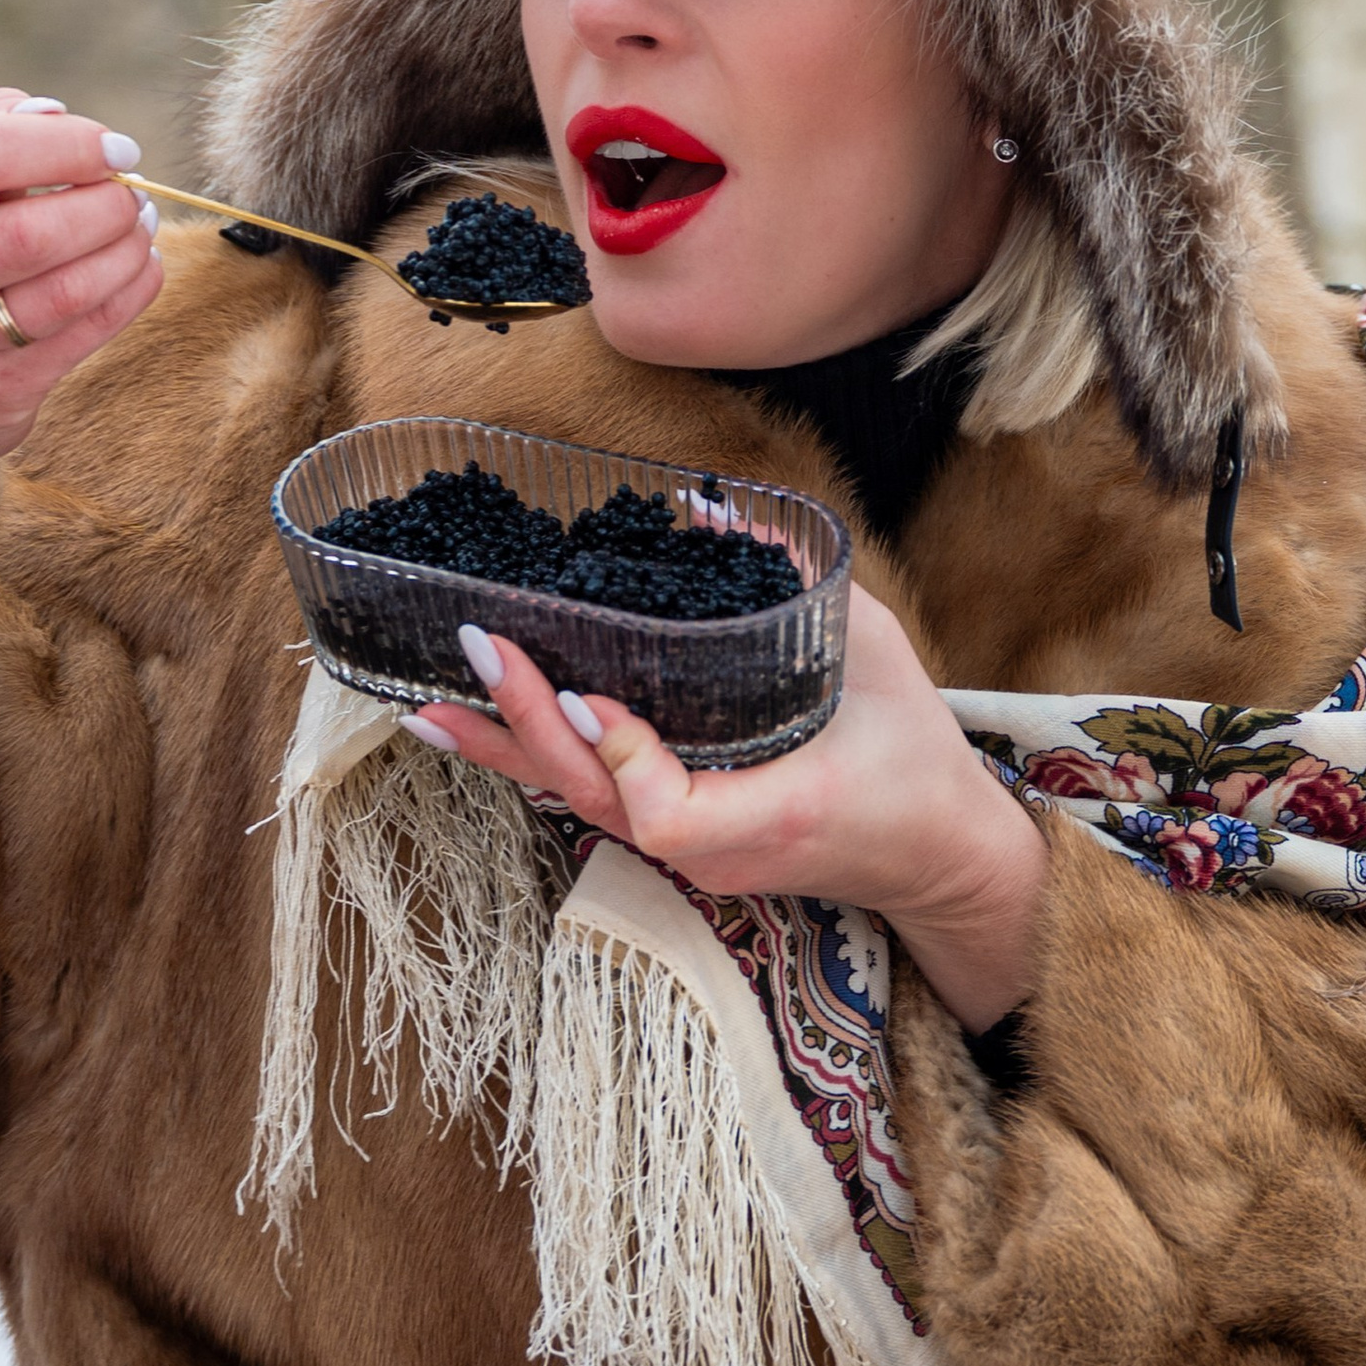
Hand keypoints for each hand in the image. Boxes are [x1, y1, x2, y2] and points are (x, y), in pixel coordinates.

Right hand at [0, 89, 162, 568]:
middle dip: (103, 205)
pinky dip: (129, 293)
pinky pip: (83, 335)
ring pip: (62, 291)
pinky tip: (138, 268)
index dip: (62, 145)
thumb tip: (57, 115)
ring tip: (139, 226)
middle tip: (134, 194)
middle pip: (25, 231)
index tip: (116, 149)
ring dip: (123, 250)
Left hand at [411, 584, 1048, 1033]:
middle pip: (599, 804)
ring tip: (427, 703)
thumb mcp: (874, 650)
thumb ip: (795, 580)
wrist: (938, 855)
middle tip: (478, 650)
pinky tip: (474, 728)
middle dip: (527, 726)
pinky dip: (531, 760)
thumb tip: (709, 508)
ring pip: (580, 807)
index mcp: (779, 812)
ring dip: (502, 751)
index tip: (582, 695)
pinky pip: (593, 803)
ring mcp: (696, 857)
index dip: (617, 756)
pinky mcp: (680, 845)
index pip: (670, 812)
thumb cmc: (914, 754)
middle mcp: (723, 849)